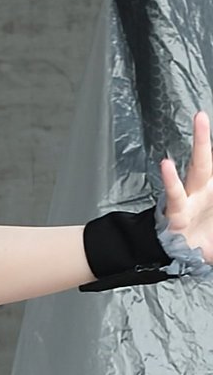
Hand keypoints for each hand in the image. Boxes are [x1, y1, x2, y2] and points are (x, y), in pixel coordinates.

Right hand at [160, 110, 212, 261]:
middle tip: (205, 114)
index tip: (206, 122)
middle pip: (211, 158)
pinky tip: (167, 165)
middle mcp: (204, 189)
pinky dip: (170, 179)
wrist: (179, 260)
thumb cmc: (202, 241)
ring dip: (201, 143)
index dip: (212, 148)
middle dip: (208, 137)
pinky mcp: (176, 210)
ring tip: (201, 120)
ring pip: (198, 165)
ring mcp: (190, 197)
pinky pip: (174, 193)